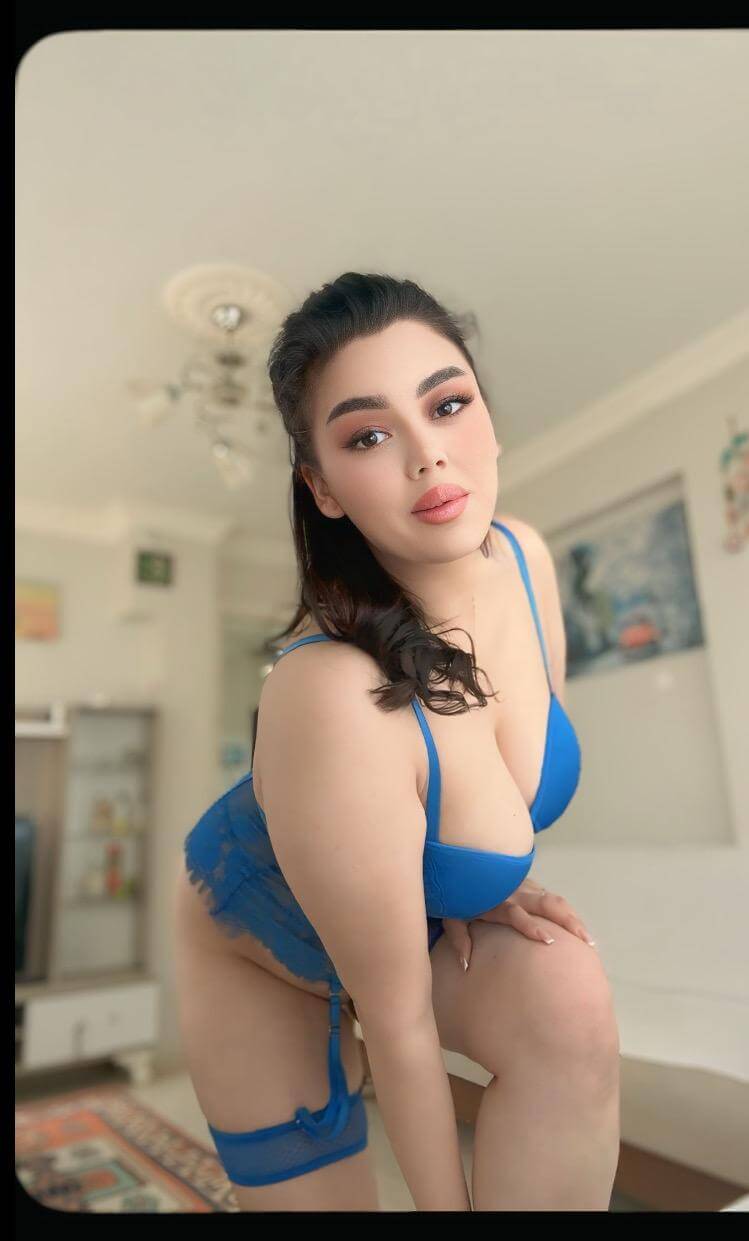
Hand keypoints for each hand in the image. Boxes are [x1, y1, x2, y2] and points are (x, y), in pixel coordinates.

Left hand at [440, 880, 596, 970]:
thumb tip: (466, 964)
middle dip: (568, 922)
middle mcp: (514, 893)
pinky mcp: (529, 883)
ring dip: (572, 917)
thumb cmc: (457, 893)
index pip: (517, 915)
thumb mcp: (452, 916)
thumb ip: (459, 939)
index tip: (550, 941)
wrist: (463, 858)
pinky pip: (551, 897)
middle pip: (546, 904)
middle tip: (586, 942)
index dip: (532, 927)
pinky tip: (577, 928)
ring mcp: (524, 886)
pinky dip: (566, 912)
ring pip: (554, 899)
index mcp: (495, 903)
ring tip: (588, 940)